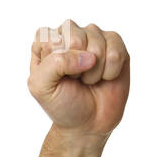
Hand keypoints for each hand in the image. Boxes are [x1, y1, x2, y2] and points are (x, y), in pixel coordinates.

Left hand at [28, 19, 129, 142]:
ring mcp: (94, 36)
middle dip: (76, 67)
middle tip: (75, 79)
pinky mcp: (115, 43)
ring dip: (94, 72)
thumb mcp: (41, 87)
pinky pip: (116, 52)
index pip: (52, 38)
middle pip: (77, 37)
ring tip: (88, 80)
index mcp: (46, 42)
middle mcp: (70, 33)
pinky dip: (110, 72)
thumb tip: (88, 56)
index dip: (57, 63)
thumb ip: (54, 63)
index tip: (57, 79)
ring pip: (98, 45)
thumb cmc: (61, 104)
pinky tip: (104, 78)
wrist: (88, 123)